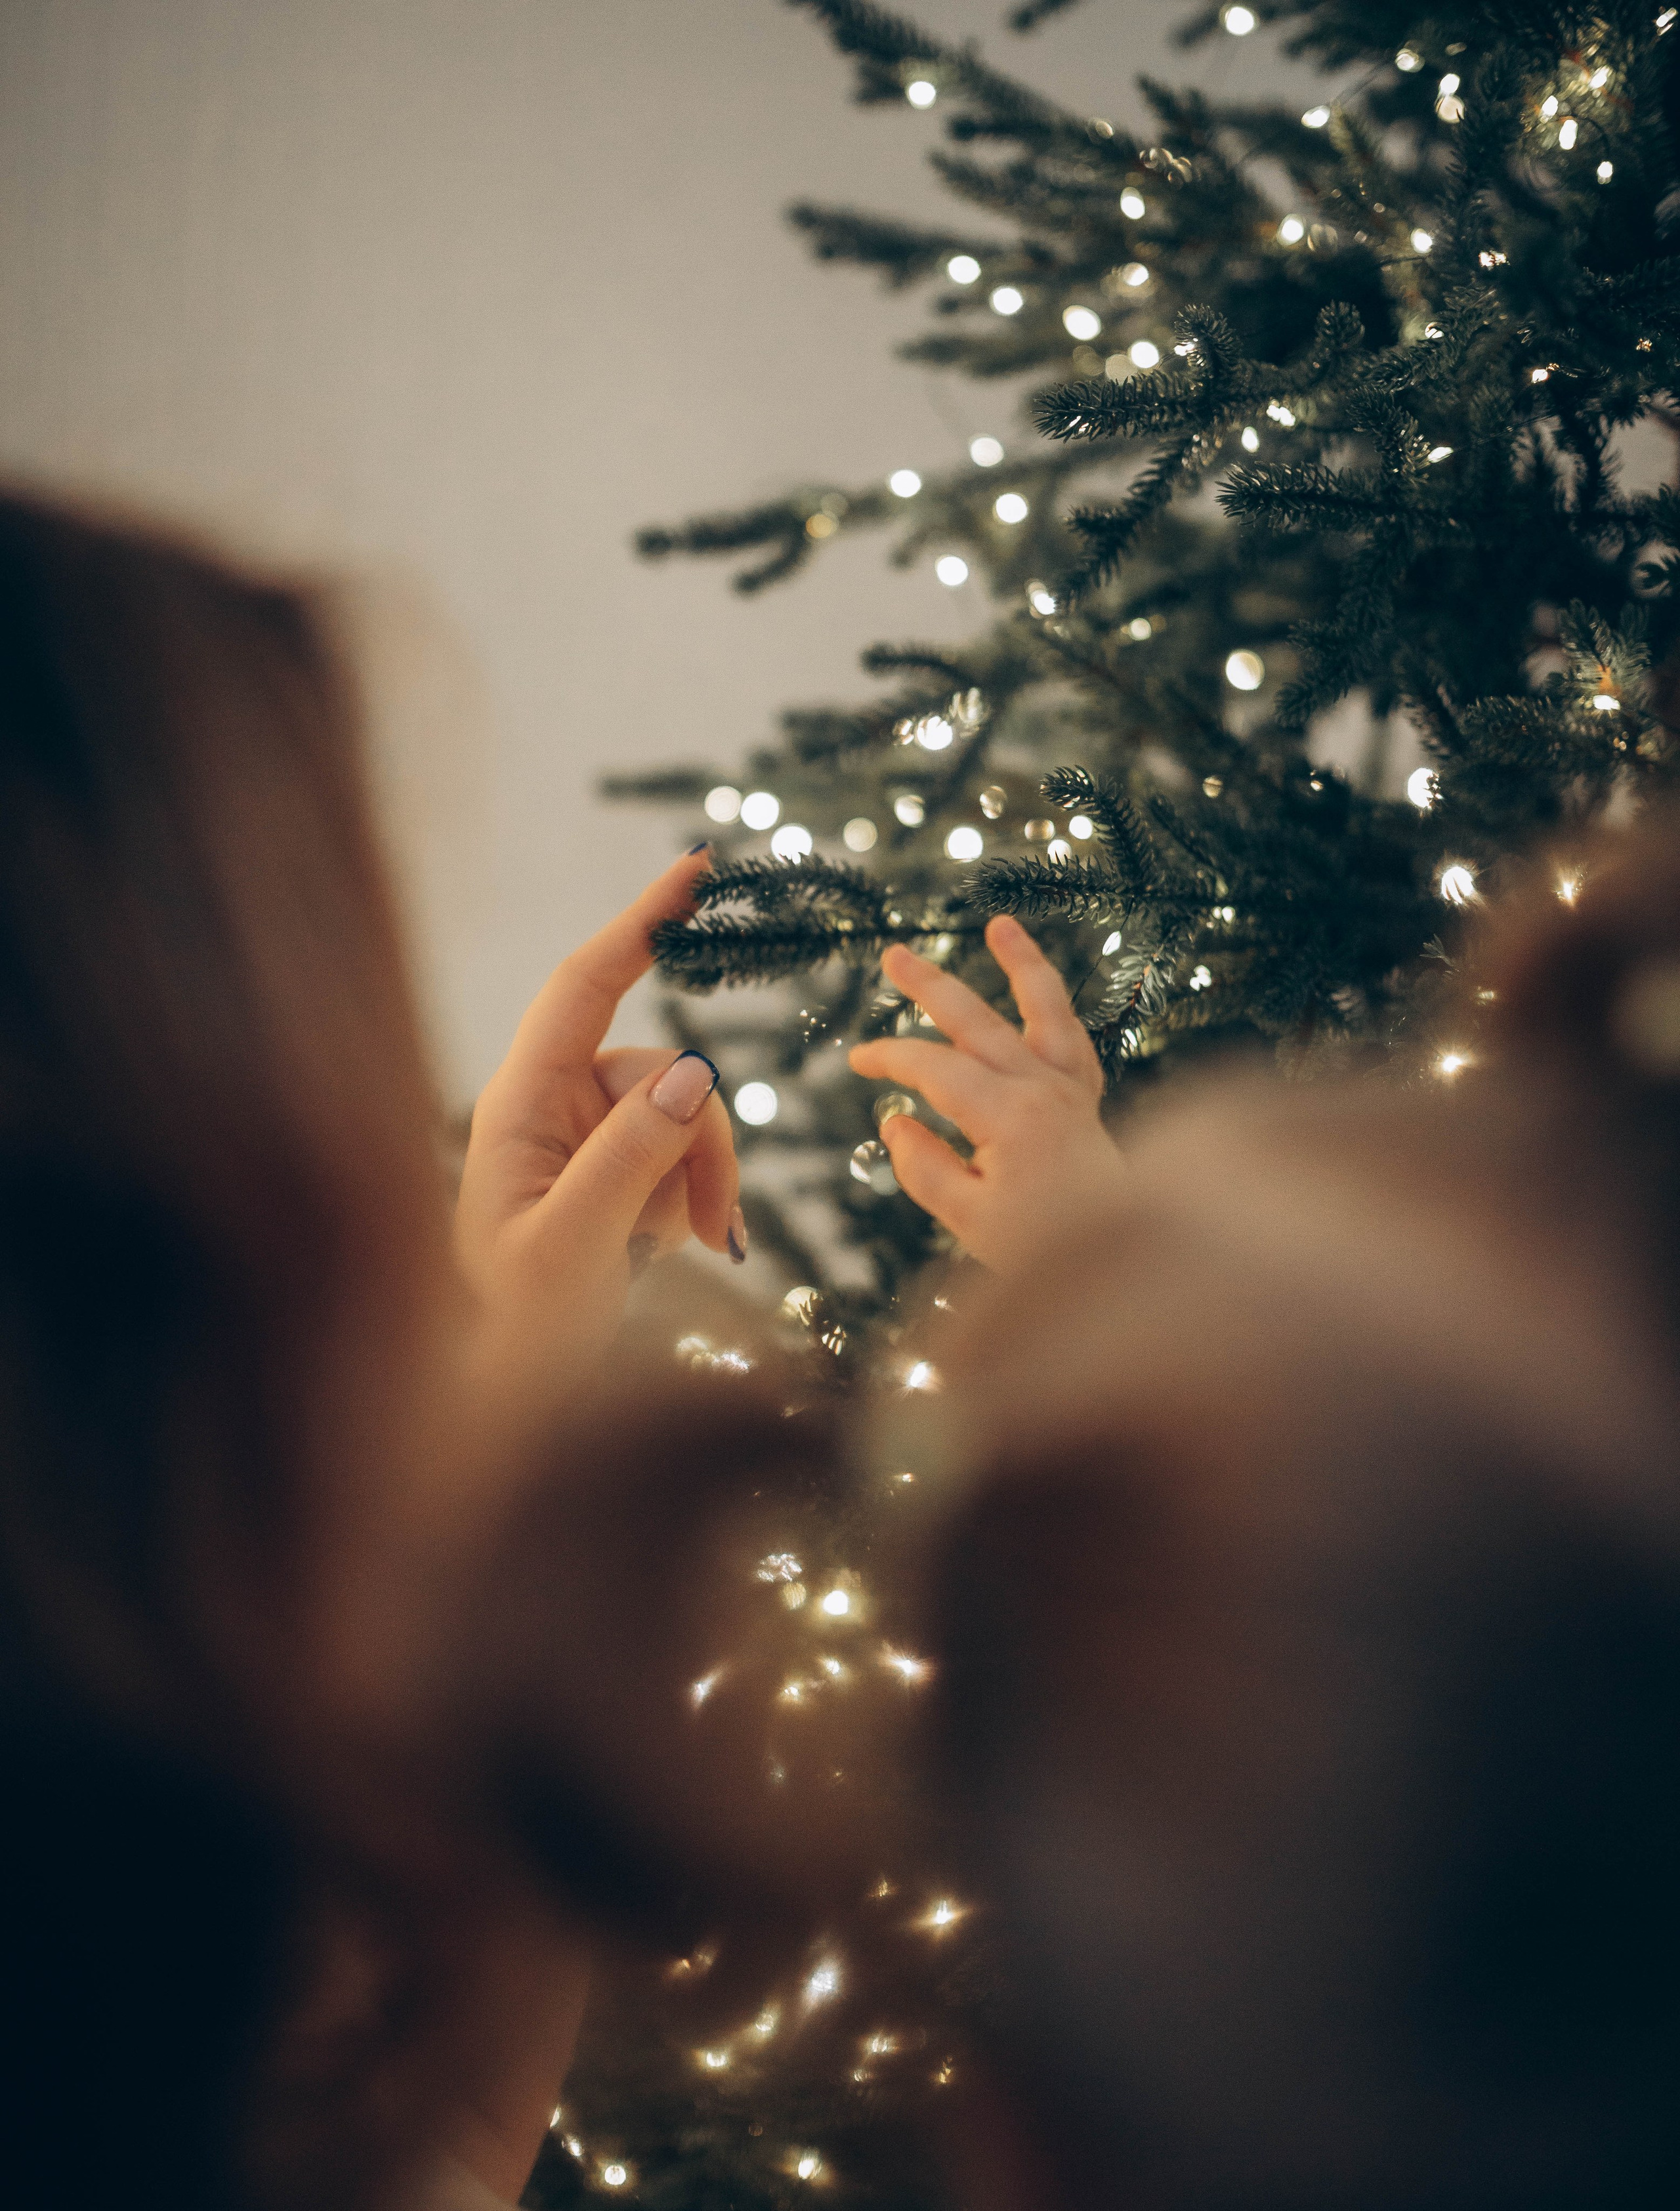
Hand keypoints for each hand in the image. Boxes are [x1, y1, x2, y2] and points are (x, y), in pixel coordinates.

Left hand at [456, 850, 742, 1372]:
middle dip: (701, 1142)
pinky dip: (696, 1197)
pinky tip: (670, 1246)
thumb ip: (631, 1157)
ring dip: (704, 1180)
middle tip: (715, 1229)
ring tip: (695, 1247)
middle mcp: (553, 1106)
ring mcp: (588, 1137)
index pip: (584, 986)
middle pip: (664, 1073)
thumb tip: (695, 1070)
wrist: (509, 1392)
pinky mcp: (618, 1170)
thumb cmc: (516, 1328)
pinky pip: (688, 1154)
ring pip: (688, 1116)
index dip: (639, 924)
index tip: (693, 870)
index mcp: (520, 1104)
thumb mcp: (573, 1246)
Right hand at [848, 915, 1124, 1271]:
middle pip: (979, 1022)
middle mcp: (1045, 1089)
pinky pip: (1072, 1041)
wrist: (1121, 1262)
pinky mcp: (1086, 1100)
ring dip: (1022, 964)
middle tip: (894, 956)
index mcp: (1011, 1117)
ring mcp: (1072, 1089)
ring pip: (1045, 1010)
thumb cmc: (1043, 1247)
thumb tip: (896, 1124)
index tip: (860, 1062)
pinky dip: (1055, 1011)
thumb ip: (925, 1168)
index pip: (936, 1070)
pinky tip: (1038, 993)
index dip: (892, 1059)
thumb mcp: (969, 1220)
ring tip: (1001, 925)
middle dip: (932, 986)